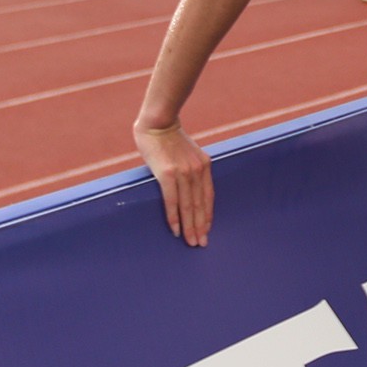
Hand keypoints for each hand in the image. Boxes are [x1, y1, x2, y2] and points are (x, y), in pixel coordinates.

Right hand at [134, 121, 213, 246]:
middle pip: (200, 204)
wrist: (158, 123)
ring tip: (191, 242)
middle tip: (201, 243)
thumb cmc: (170, 139)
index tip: (207, 230)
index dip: (208, 215)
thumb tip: (188, 188)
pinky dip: (174, 216)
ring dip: (189, 226)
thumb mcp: (189, 154)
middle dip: (201, 226)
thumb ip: (191, 169)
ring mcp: (183, 173)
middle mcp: (197, 171)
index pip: (208, 197)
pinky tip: (176, 230)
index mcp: (204, 166)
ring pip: (188, 206)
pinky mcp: (167, 174)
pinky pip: (172, 200)